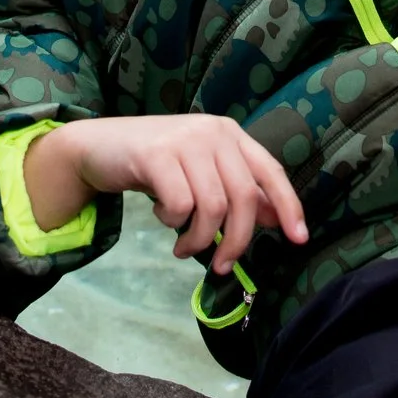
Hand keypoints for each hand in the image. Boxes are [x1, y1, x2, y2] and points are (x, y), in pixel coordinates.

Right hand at [23, 115, 307, 272]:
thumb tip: (274, 218)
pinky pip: (180, 205)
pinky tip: (162, 216)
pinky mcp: (156, 154)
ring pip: (213, 206)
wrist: (98, 146)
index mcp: (229, 134)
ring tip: (183, 245)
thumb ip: (234, 190)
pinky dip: (174, 222)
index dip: (289, 206)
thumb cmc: (155, 163)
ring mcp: (185, 139)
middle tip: (221, 265)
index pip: (271, 171)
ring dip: (199, 239)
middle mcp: (212, 132)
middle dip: (237, 240)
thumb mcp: (200, 172)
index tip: (299, 239)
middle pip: (244, 197)